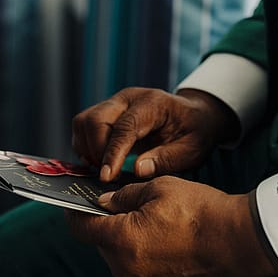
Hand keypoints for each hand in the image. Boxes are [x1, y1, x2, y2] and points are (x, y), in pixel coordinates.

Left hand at [65, 176, 277, 276]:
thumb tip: (104, 203)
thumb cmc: (200, 210)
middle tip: (122, 205)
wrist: (240, 242)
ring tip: (151, 222)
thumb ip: (124, 196)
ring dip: (126, 241)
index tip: (74, 202)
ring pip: (120, 260)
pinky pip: (138, 273)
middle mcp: (126, 271)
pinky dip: (143, 257)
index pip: (81, 228)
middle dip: (107, 224)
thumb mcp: (158, 188)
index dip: (75, 212)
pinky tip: (164, 241)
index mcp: (122, 241)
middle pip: (102, 244)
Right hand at [72, 87, 238, 181]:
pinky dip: (85, 145)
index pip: (124, 127)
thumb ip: (166, 159)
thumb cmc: (194, 132)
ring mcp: (115, 103)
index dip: (112, 153)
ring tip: (105, 168)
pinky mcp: (107, 111)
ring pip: (84, 121)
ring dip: (87, 148)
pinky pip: (83, 126)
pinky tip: (100, 161)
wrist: (192, 115)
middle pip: (95, 119)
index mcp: (152, 104)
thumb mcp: (192, 149)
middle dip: (96, 151)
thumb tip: (137, 170)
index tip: (106, 178)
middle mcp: (129, 98)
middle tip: (109, 176)